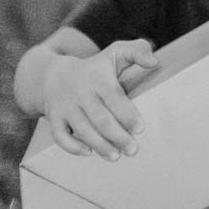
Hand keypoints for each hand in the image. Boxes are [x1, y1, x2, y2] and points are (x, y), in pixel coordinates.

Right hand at [41, 40, 159, 159]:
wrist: (54, 75)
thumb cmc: (95, 67)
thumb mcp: (116, 52)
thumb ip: (137, 51)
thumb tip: (154, 62)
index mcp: (98, 77)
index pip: (114, 97)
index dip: (127, 114)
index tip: (140, 129)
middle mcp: (81, 93)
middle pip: (100, 118)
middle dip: (117, 136)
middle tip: (133, 150)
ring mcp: (66, 106)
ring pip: (82, 129)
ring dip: (99, 145)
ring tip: (116, 156)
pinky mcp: (54, 119)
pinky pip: (59, 136)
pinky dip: (72, 146)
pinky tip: (88, 153)